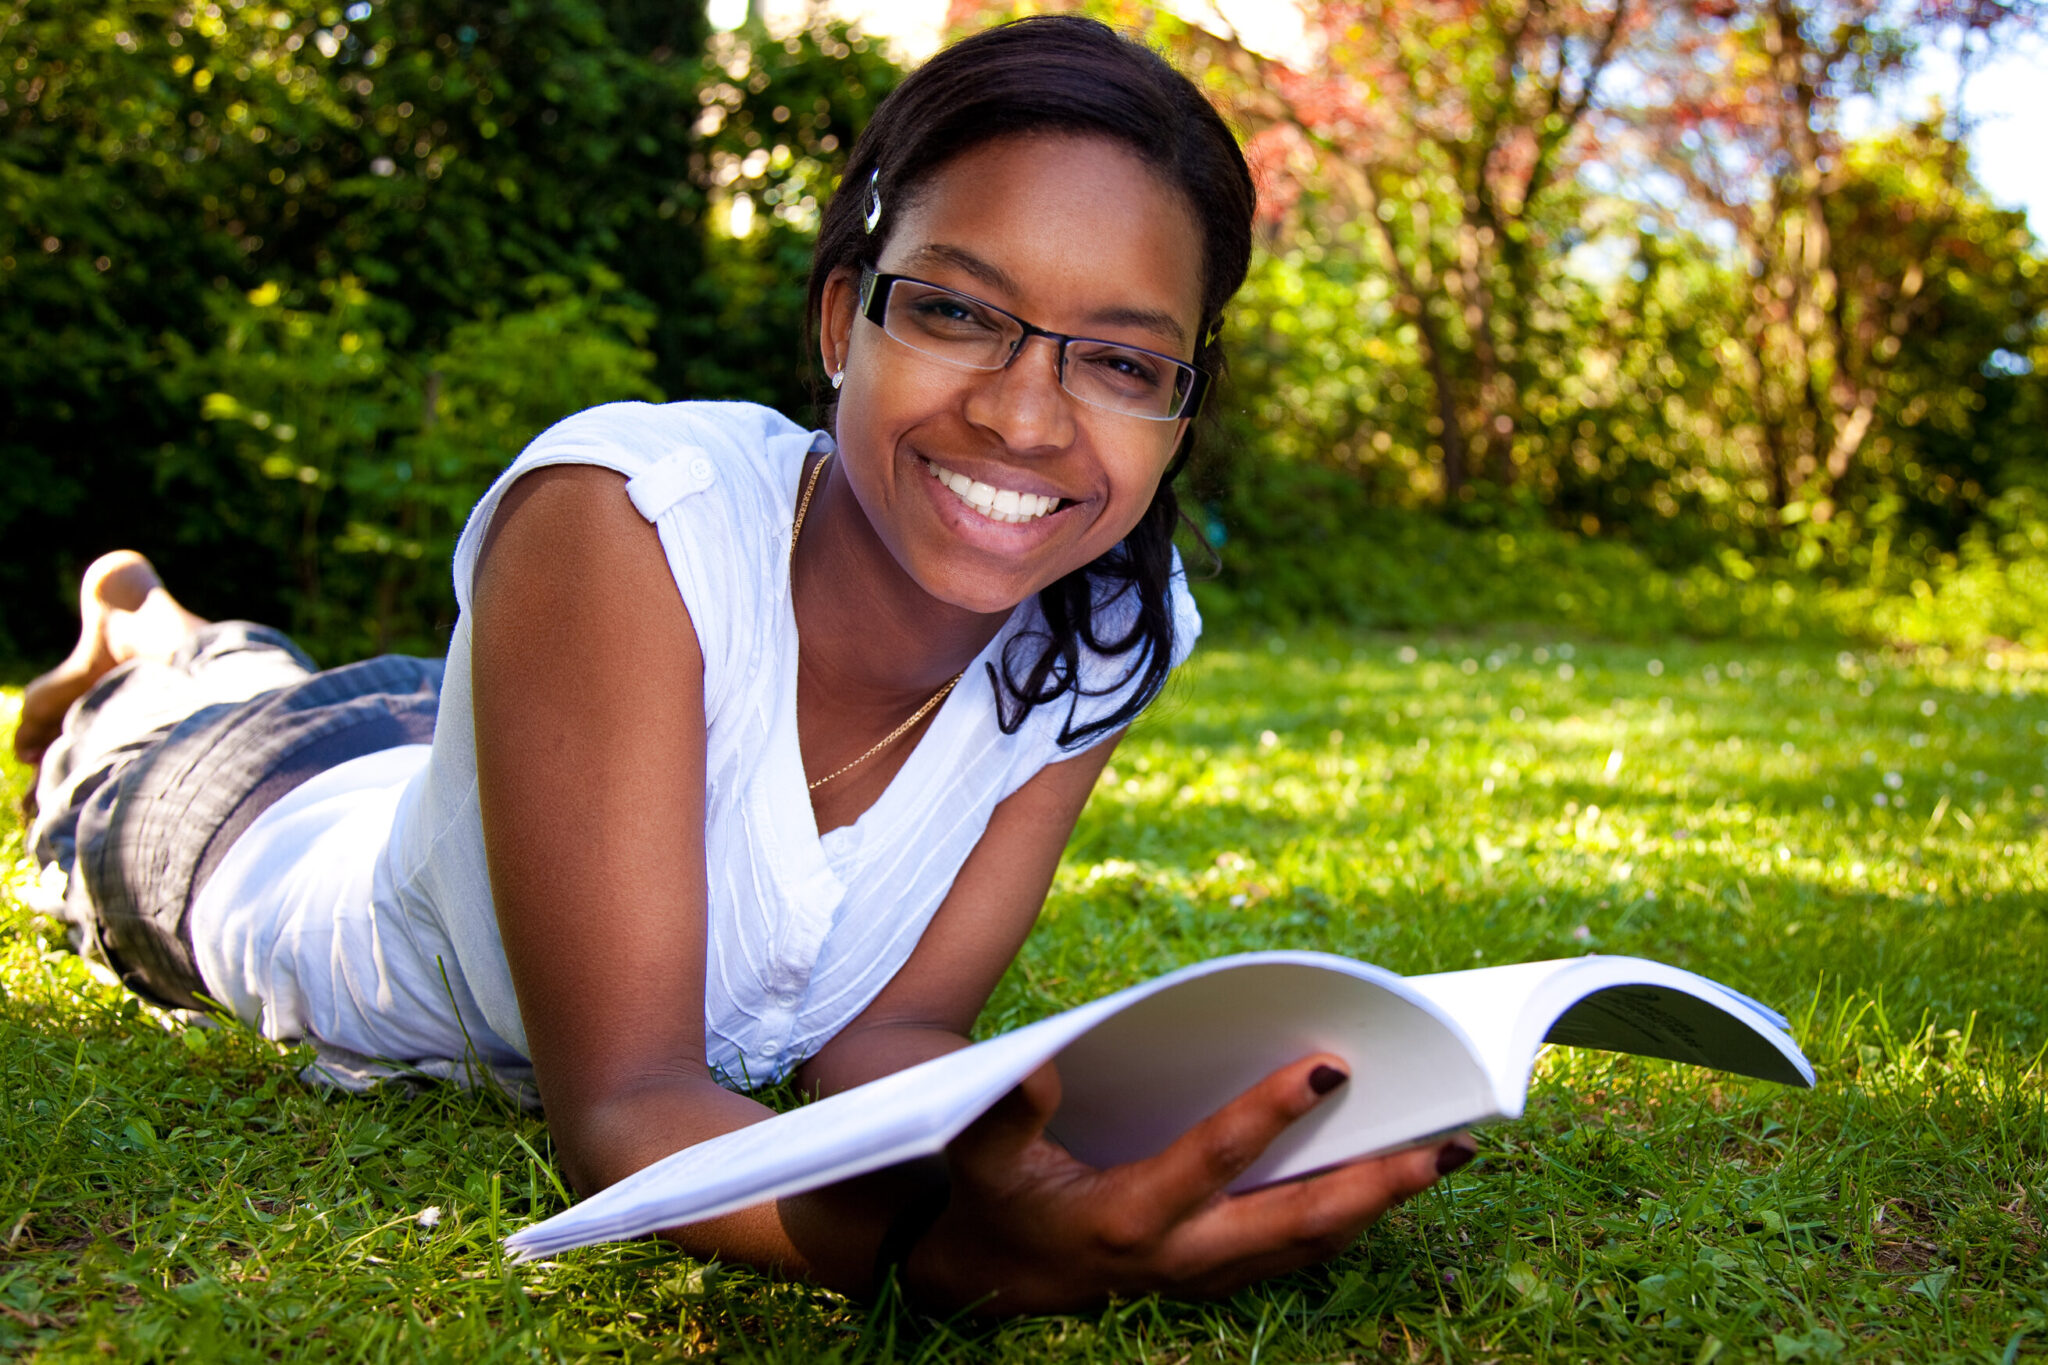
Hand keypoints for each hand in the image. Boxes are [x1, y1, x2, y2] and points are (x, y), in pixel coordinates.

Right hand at [904, 1053, 1474, 1314]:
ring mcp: (1207, 1272)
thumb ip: (1002, 1116)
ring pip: (1311, 1241)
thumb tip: (1036, 1069)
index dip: (1269, 1115)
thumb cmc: (989, 1201)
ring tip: (1447, 1152)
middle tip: (1450, 1143)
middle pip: (1297, 1223)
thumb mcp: (977, 1157)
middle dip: (1378, 1186)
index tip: (1327, 1068)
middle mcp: (1181, 1256)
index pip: (1214, 1162)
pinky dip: (1352, 1212)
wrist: (987, 1277)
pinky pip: (1299, 1247)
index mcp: (1127, 1220)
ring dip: (1381, 1201)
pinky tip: (1391, 1176)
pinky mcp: (1219, 1271)